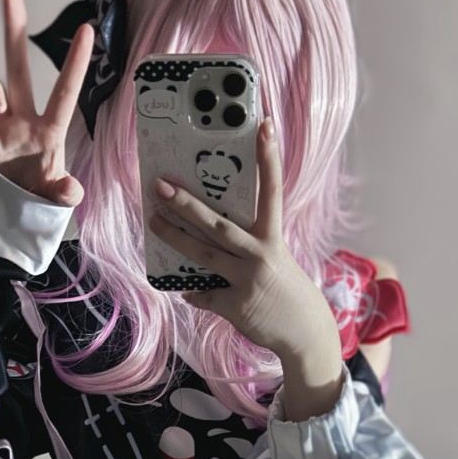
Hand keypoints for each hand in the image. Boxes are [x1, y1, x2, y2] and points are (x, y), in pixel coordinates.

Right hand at [0, 0, 92, 206]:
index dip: (75, 63)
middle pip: (18, 68)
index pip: (65, 92)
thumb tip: (72, 190)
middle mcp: (21, 119)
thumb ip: (63, 194)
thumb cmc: (32, 206)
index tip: (88, 29)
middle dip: (13, 30)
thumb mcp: (52, 202)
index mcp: (48, 132)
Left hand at [147, 119, 341, 365]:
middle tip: (161, 185)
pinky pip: (204, 295)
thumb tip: (209, 242)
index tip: (264, 125)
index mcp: (273, 237)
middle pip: (217, 223)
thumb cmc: (285, 290)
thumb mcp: (274, 260)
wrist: (304, 333)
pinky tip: (189, 291)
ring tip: (154, 222)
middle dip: (187, 204)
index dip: (268, 157)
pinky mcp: (235, 305)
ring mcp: (246, 280)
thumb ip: (245, 247)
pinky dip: (195, 292)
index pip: (272, 190)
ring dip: (174, 238)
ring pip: (201, 255)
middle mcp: (260, 255)